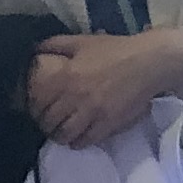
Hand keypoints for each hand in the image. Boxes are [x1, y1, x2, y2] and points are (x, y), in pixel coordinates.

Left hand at [28, 30, 170, 145]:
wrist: (148, 62)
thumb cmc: (114, 49)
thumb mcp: (82, 41)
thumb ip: (55, 44)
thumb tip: (34, 49)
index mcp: (66, 76)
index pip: (38, 101)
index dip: (33, 108)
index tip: (36, 108)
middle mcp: (75, 97)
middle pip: (49, 121)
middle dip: (45, 123)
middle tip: (47, 122)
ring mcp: (92, 113)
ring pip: (65, 134)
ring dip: (60, 135)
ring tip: (61, 132)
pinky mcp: (108, 124)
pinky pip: (86, 141)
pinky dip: (78, 142)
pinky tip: (78, 137)